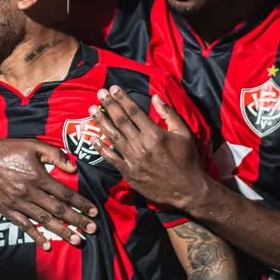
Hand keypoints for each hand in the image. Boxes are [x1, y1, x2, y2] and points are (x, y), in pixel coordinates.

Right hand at [0, 131, 98, 250]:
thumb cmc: (9, 149)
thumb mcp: (34, 145)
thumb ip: (55, 155)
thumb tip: (74, 168)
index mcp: (38, 176)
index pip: (65, 193)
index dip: (82, 203)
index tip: (95, 212)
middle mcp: (30, 192)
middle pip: (59, 209)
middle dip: (78, 220)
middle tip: (93, 230)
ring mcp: (18, 203)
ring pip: (44, 220)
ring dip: (62, 231)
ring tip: (78, 240)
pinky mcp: (7, 210)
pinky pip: (24, 226)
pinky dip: (36, 236)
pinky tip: (47, 245)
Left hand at [91, 87, 205, 209]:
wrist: (186, 190)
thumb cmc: (187, 160)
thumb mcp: (184, 133)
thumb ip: (169, 114)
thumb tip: (155, 97)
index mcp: (155, 134)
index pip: (134, 112)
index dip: (122, 99)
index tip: (113, 89)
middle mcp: (141, 145)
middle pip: (121, 121)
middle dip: (109, 105)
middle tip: (100, 93)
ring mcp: (133, 159)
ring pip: (113, 137)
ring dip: (101, 122)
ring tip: (92, 109)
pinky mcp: (129, 173)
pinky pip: (112, 158)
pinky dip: (102, 149)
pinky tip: (93, 139)